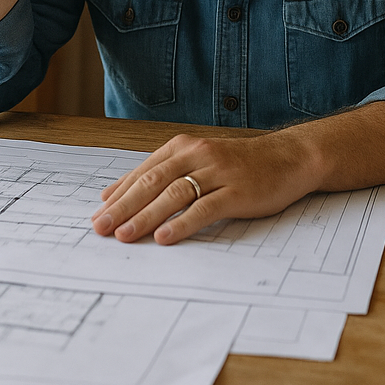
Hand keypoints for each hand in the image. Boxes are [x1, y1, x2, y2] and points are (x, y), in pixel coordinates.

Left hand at [91, 130, 317, 245]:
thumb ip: (160, 174)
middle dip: (124, 207)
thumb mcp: (197, 160)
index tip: (97, 216)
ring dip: (146, 216)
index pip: (143, 172)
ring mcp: (218, 172)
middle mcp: (197, 155)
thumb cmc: (238, 164)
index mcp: (183, 146)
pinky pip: (204, 208)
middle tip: (101, 229)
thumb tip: (114, 194)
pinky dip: (182, 224)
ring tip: (125, 236)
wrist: (287, 157)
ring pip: (174, 194)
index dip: (119, 195)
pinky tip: (165, 237)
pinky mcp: (237, 191)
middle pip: (153, 182)